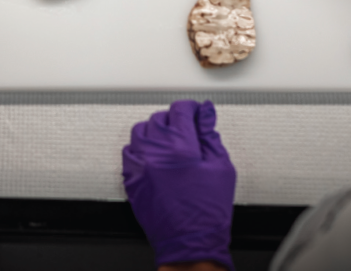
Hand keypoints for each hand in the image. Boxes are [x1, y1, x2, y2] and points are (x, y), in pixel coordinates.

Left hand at [123, 100, 235, 270]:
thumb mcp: (221, 168)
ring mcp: (140, 164)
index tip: (196, 112)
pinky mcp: (131, 178)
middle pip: (160, 117)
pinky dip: (141, 148)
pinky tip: (154, 155)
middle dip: (175, 119)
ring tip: (169, 141)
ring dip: (155, 130)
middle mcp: (156, 151)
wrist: (190, 242)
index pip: (180, 110)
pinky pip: (129, 151)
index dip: (191, 108)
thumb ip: (210, 135)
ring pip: (141, 130)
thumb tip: (205, 114)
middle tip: (187, 130)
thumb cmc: (207, 211)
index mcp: (181, 146)